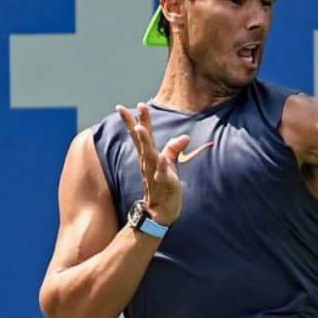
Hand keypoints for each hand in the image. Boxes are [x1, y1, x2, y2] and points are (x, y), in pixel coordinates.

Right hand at [117, 103, 189, 224]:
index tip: (135, 104)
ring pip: (148, 155)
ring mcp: (153, 173)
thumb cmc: (164, 187)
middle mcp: (148, 162)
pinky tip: (160, 157)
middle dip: (137, 123)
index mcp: (149, 156)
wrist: (161, 212)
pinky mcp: (162, 184)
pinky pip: (160, 173)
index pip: (143, 136)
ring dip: (144, 142)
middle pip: (141, 140)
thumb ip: (174, 150)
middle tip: (132, 108)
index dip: (140, 120)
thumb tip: (185, 137)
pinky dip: (160, 165)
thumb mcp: (170, 165)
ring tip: (141, 128)